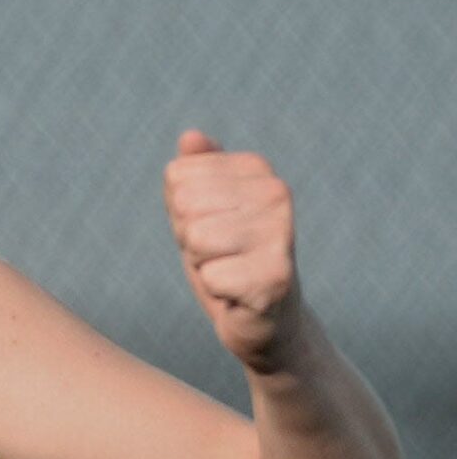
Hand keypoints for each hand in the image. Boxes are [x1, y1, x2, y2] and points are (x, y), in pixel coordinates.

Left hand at [163, 128, 304, 373]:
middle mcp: (276, 192)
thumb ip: (196, 175)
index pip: (178, 178)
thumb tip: (190, 138)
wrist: (264, 320)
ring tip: (230, 273)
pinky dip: (217, 293)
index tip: (211, 233)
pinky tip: (239, 295)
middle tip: (219, 257)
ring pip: (196, 239)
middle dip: (190, 242)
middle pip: (185, 207)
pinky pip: (211, 277)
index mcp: (256, 170)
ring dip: (203, 267)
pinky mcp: (276, 274)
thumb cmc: (228, 263)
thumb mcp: (203, 214)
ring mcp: (281, 231)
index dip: (182, 215)